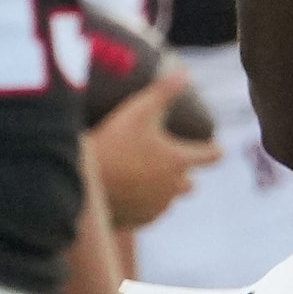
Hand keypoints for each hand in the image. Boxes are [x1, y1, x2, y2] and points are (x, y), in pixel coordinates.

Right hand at [90, 70, 222, 230]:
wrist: (80, 182)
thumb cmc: (112, 142)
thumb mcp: (139, 110)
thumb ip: (164, 91)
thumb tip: (186, 73)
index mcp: (180, 161)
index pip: (212, 156)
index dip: (213, 150)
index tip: (212, 147)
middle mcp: (174, 187)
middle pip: (190, 183)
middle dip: (181, 174)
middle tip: (163, 163)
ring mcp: (156, 207)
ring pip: (168, 200)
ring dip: (160, 191)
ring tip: (138, 177)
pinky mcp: (137, 221)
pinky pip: (148, 214)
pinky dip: (141, 205)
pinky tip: (127, 194)